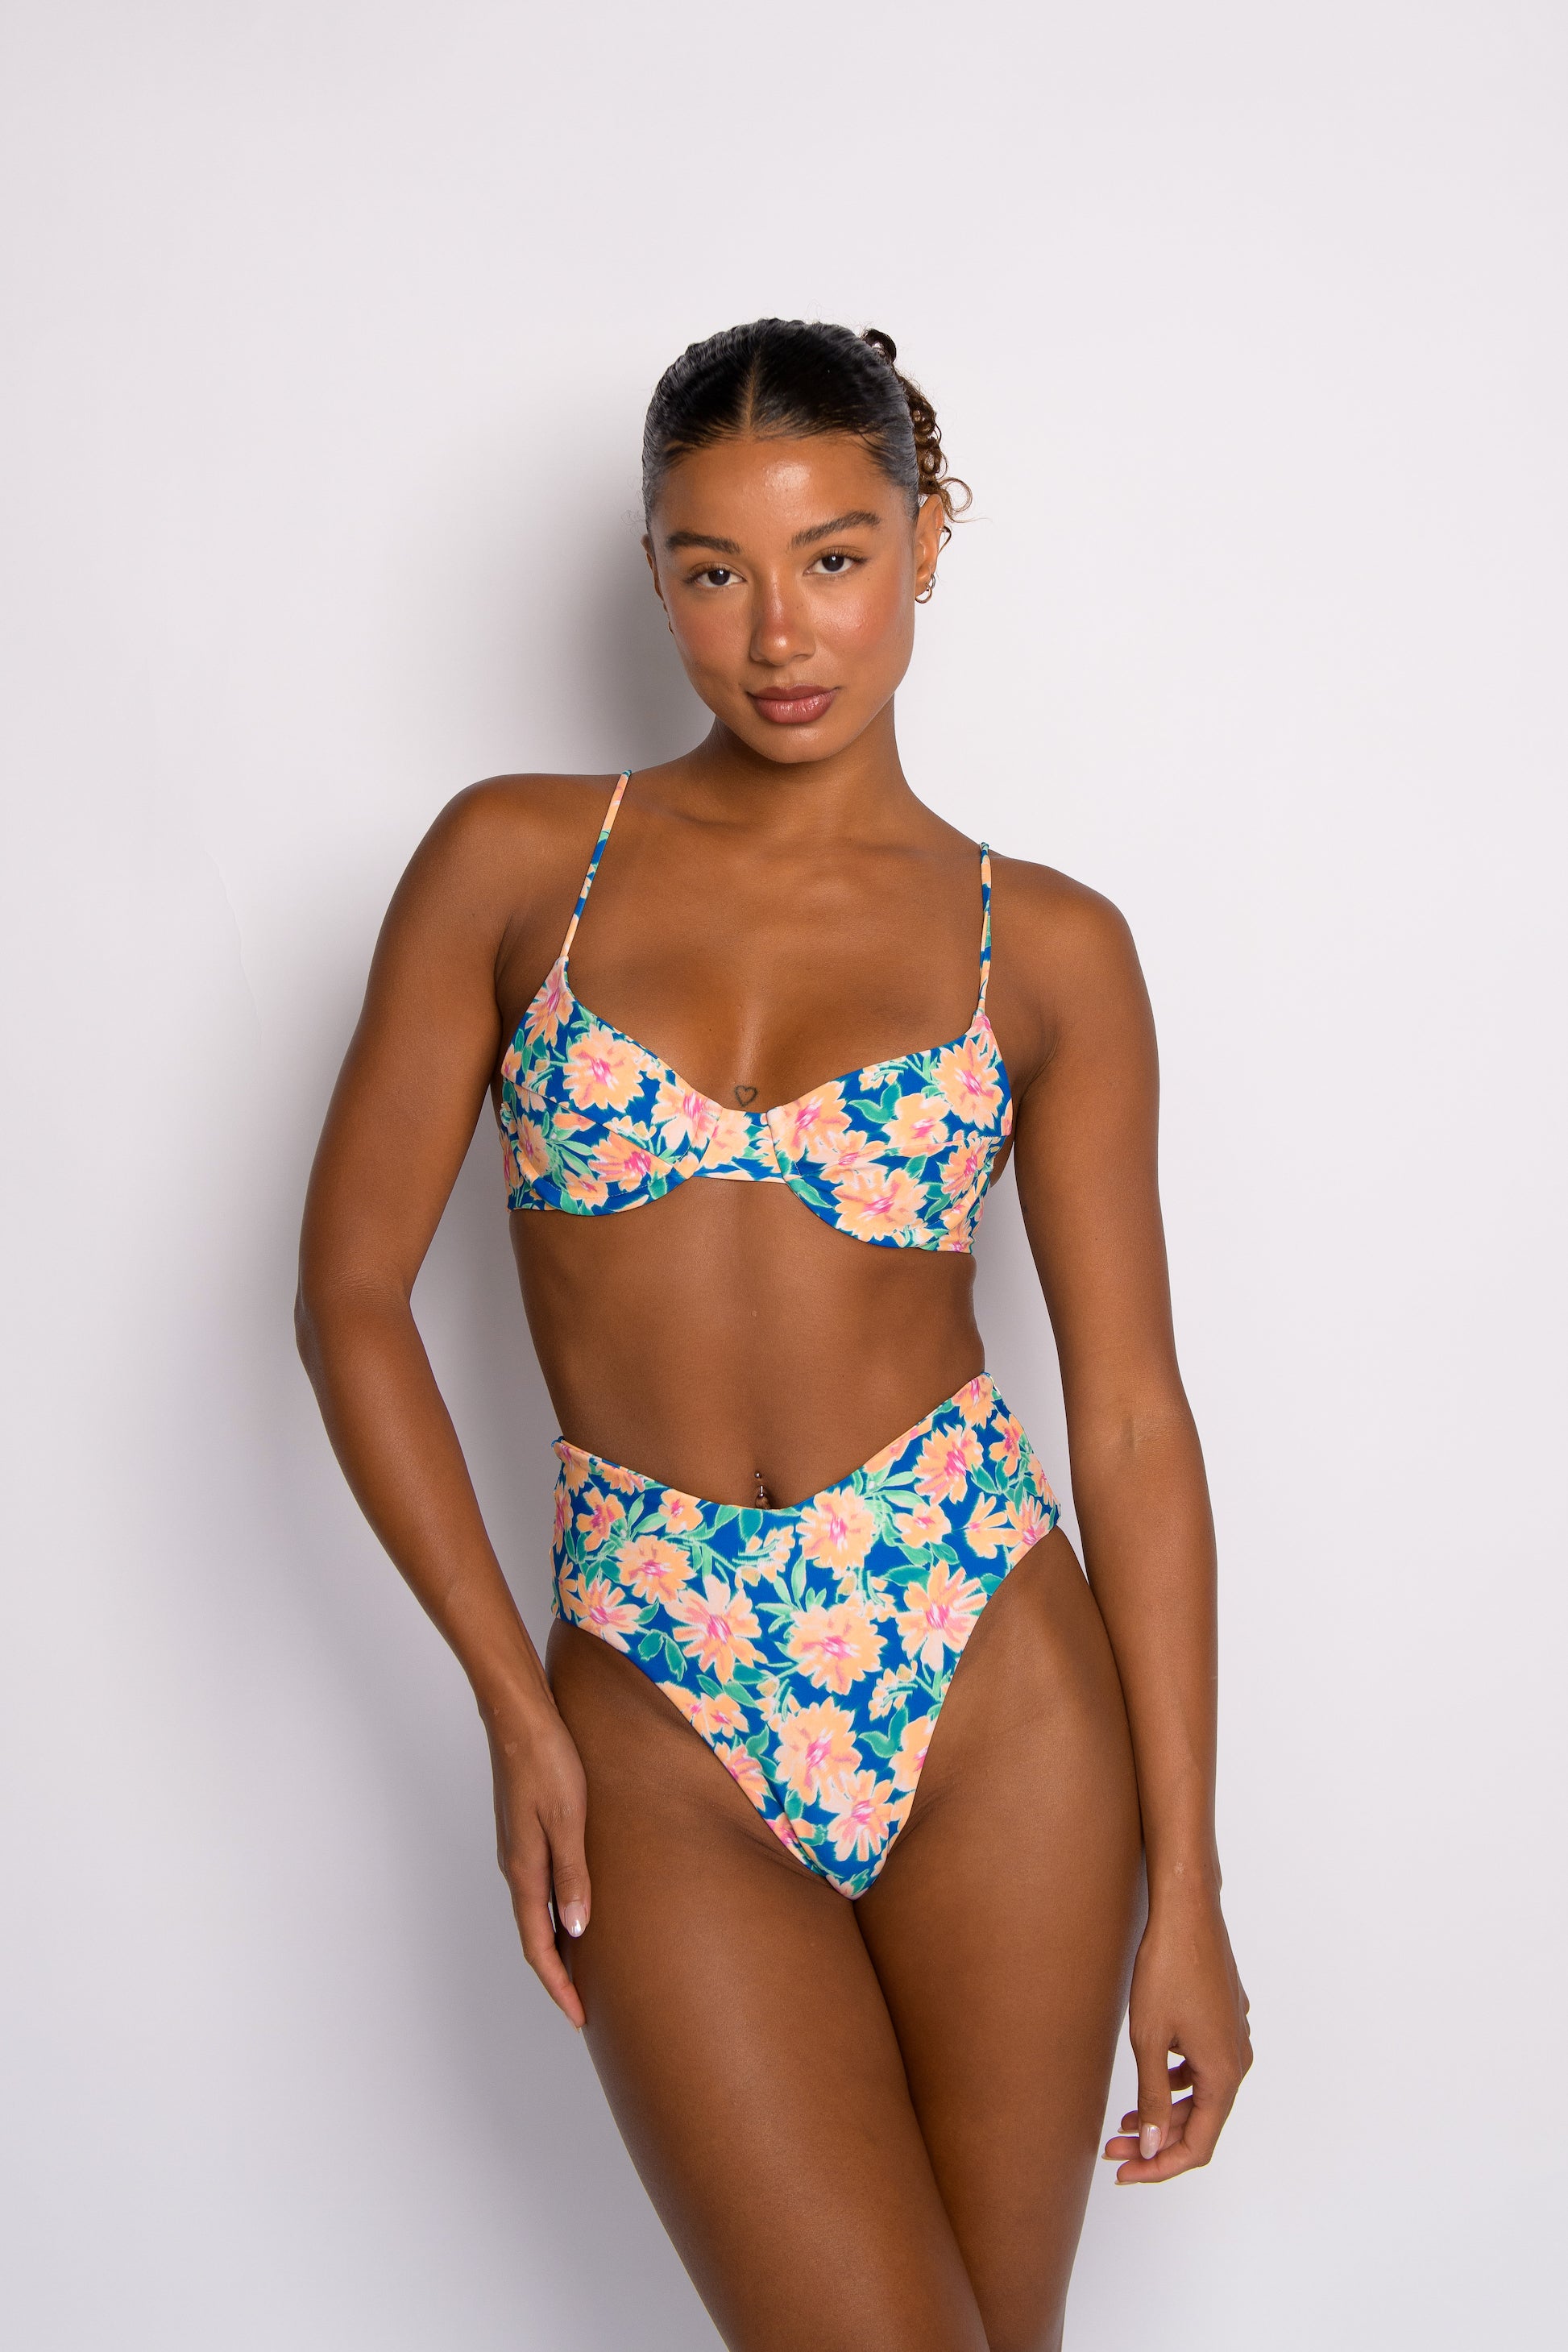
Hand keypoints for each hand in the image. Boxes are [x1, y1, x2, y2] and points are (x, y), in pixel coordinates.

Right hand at [482, 1695, 591, 2028]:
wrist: (519, 1718)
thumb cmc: (547, 1762)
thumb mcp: (568, 1820)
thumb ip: (573, 1874)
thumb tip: (578, 1929)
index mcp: (525, 1870)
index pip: (539, 1945)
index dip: (558, 1985)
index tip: (579, 2017)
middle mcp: (516, 1866)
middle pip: (535, 1935)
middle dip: (557, 1974)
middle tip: (585, 2005)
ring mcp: (518, 1849)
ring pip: (537, 1912)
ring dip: (557, 1944)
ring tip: (585, 1967)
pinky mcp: (525, 1831)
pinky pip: (539, 1886)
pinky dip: (556, 1911)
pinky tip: (576, 1908)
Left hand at [1104, 1888, 1250, 2182]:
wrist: (1187, 1913)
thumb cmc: (1167, 1971)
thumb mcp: (1150, 2040)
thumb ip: (1154, 2098)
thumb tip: (1154, 2148)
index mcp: (1224, 2075)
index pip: (1198, 2146)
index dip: (1160, 2167)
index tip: (1124, 2171)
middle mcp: (1238, 2061)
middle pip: (1200, 2123)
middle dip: (1157, 2142)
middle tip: (1113, 2148)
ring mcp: (1234, 2039)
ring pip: (1203, 2097)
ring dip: (1166, 2114)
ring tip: (1125, 2121)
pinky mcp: (1225, 2021)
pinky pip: (1205, 2070)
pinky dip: (1177, 2085)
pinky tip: (1151, 2080)